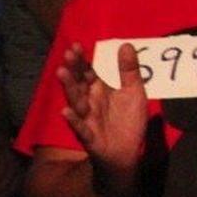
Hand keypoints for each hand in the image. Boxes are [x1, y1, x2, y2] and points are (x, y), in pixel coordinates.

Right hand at [58, 43, 147, 196]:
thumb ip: (129, 70)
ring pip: (76, 102)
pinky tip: (66, 111)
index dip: (82, 60)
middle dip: (73, 70)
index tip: (75, 45)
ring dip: (69, 88)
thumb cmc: (128, 121)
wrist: (128, 153)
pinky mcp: (90, 137)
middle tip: (67, 55)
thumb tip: (126, 44)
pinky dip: (73, 120)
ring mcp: (88, 119)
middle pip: (79, 84)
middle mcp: (90, 103)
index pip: (88, 72)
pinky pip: (81, 127)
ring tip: (61, 73)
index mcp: (99, 91)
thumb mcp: (134, 92)